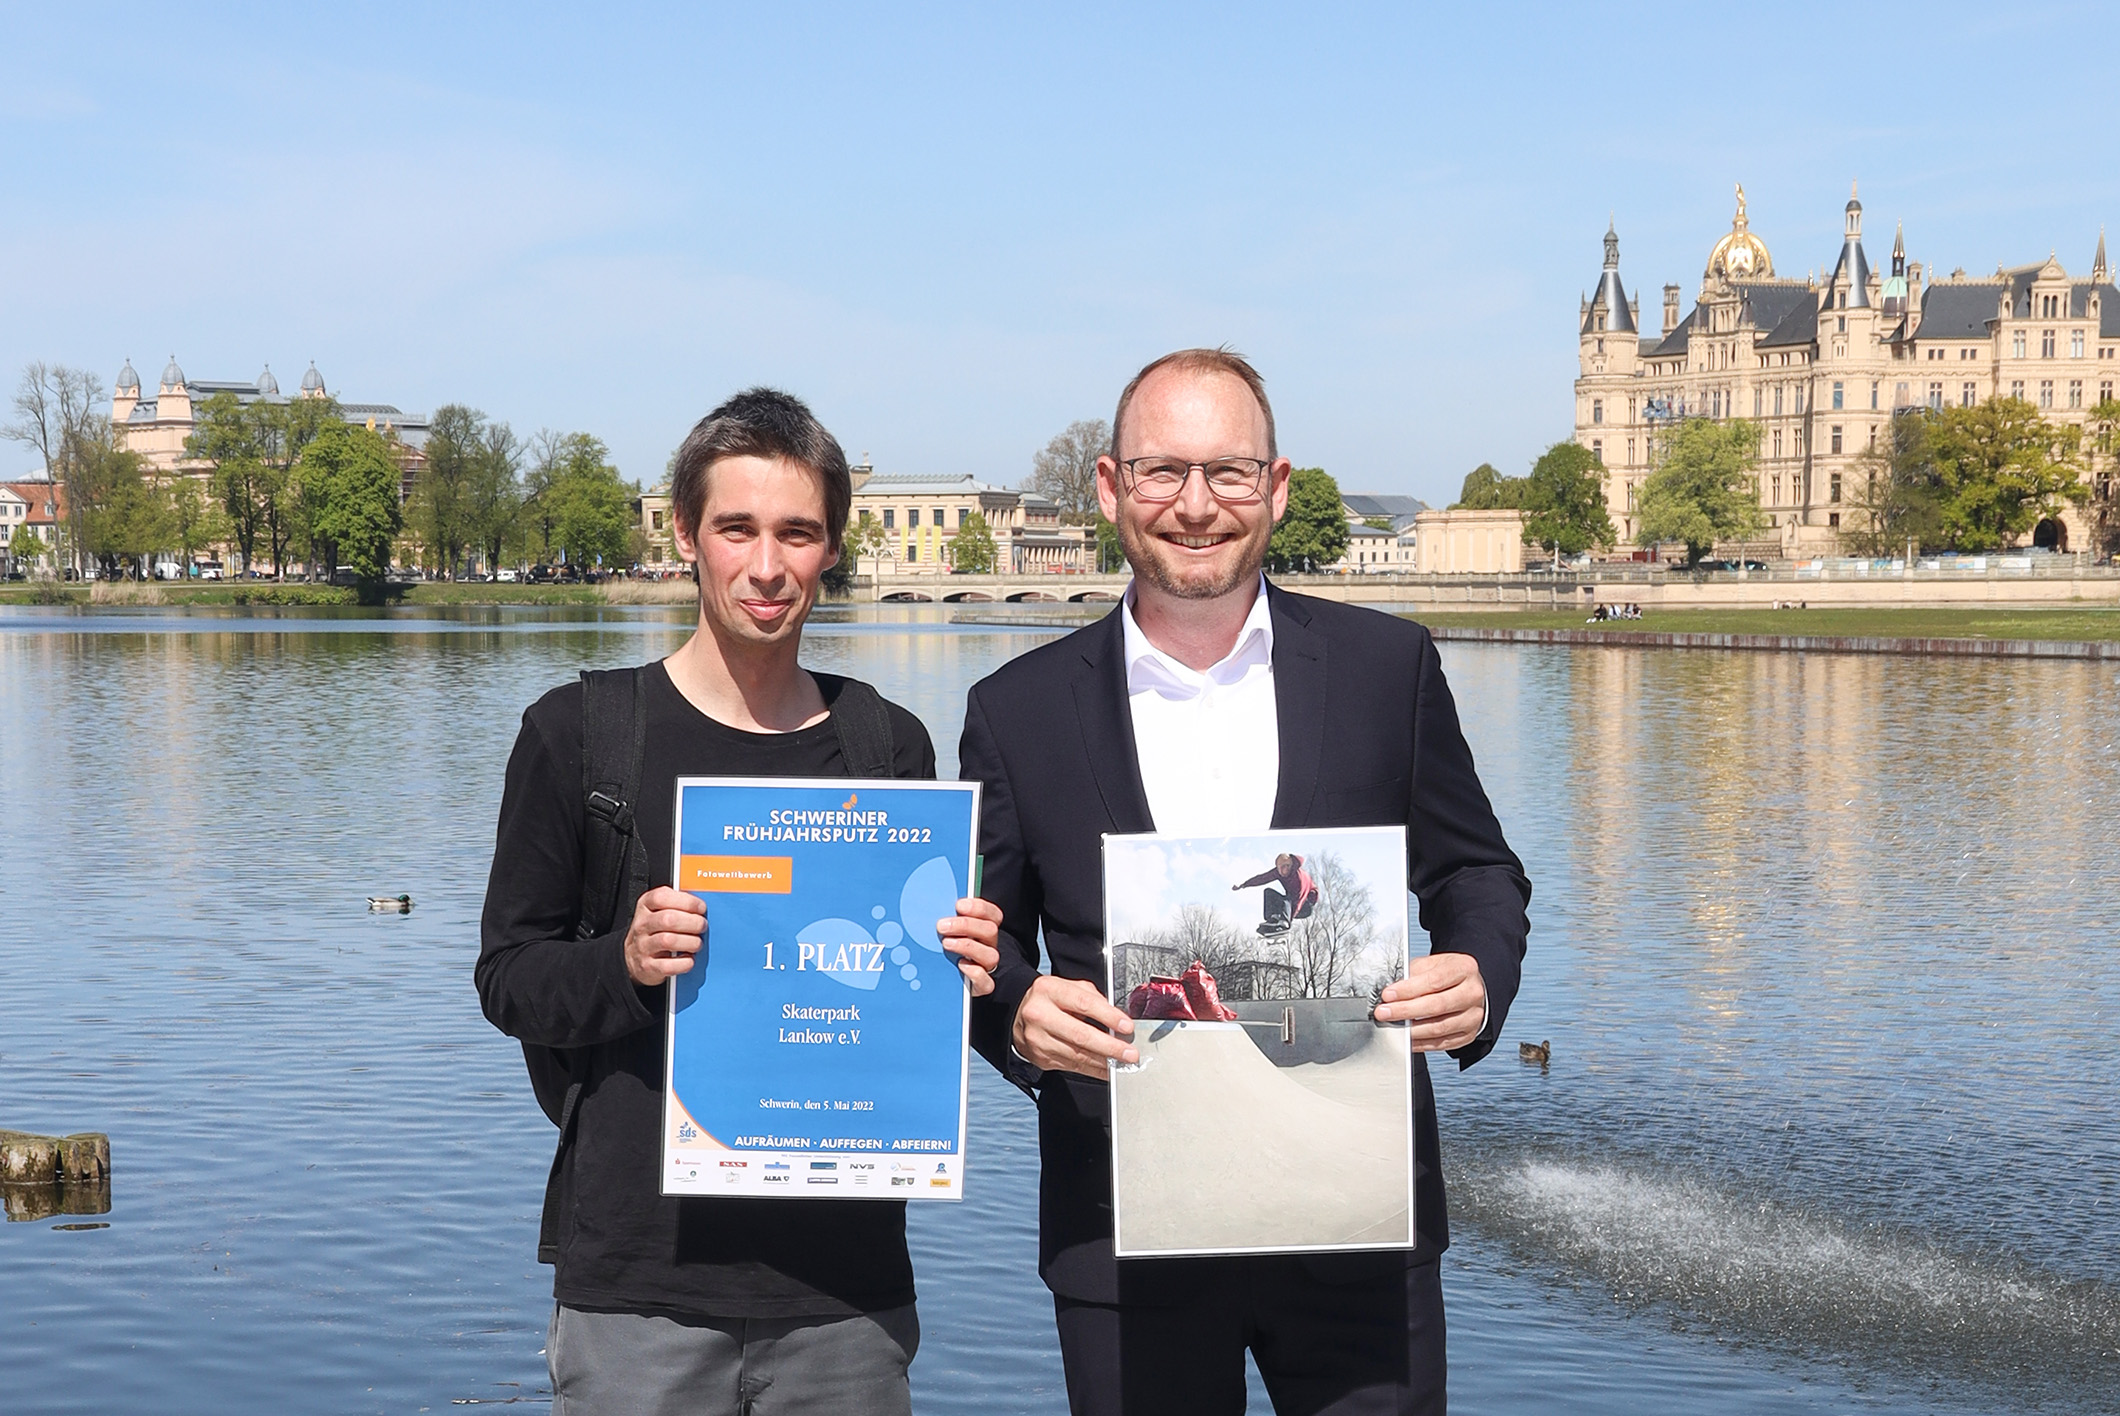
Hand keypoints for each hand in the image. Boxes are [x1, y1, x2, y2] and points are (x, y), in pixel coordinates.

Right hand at [624, 886, 705, 985]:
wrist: (634, 957)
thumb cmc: (655, 930)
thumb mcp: (660, 910)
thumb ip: (678, 904)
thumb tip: (702, 907)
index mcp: (645, 906)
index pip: (662, 897)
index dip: (686, 901)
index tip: (701, 908)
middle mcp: (642, 925)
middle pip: (668, 919)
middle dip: (693, 922)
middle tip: (702, 926)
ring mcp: (642, 946)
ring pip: (668, 941)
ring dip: (691, 942)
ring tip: (697, 943)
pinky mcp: (648, 967)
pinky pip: (669, 965)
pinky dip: (684, 963)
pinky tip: (689, 959)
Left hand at [937, 896, 1002, 996]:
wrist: (943, 981)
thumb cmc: (942, 949)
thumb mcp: (944, 931)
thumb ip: (943, 918)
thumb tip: (928, 906)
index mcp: (982, 929)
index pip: (992, 914)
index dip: (979, 908)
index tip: (959, 905)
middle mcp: (987, 946)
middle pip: (990, 930)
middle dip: (965, 925)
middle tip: (941, 925)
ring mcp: (985, 966)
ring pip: (991, 955)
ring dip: (968, 946)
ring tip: (946, 944)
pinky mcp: (981, 986)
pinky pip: (987, 982)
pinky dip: (975, 974)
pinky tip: (960, 966)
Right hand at [1012, 975, 1137, 1079]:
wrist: (1018, 1015)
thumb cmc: (1050, 999)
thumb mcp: (1068, 987)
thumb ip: (1092, 998)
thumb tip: (1117, 1019)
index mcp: (1048, 990)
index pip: (1083, 1003)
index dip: (1108, 1016)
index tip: (1126, 1026)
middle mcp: (1039, 1015)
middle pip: (1080, 1035)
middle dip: (1109, 1047)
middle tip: (1130, 1053)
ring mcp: (1038, 1039)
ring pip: (1077, 1055)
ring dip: (1104, 1062)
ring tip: (1123, 1063)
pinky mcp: (1040, 1058)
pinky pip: (1072, 1066)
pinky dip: (1093, 1070)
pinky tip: (1107, 1069)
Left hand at [1375, 953, 1486, 1052]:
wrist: (1469, 988)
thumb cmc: (1447, 975)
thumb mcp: (1432, 964)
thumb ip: (1413, 974)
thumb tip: (1392, 990)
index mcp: (1464, 969)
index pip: (1434, 981)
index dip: (1408, 989)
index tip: (1388, 995)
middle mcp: (1473, 993)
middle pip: (1437, 1005)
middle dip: (1406, 1010)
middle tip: (1384, 1012)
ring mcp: (1473, 1016)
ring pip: (1439, 1027)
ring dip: (1412, 1029)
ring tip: (1393, 1026)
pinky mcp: (1468, 1035)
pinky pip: (1442, 1043)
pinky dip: (1421, 1043)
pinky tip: (1406, 1038)